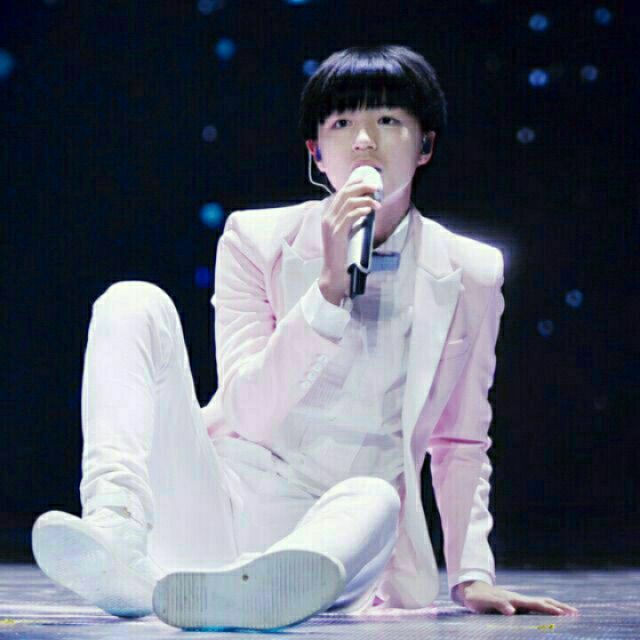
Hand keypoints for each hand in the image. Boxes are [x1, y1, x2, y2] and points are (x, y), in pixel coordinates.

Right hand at [319, 173, 381, 300]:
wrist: (333, 272)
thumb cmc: (342, 254)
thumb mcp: (345, 233)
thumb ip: (350, 220)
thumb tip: (365, 209)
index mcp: (328, 216)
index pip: (340, 193)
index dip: (353, 183)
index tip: (366, 179)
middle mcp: (328, 218)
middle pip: (344, 193)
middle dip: (362, 187)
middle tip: (376, 186)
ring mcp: (331, 225)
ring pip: (348, 202)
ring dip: (365, 199)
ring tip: (377, 202)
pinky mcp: (337, 233)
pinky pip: (350, 216)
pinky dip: (361, 210)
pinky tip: (370, 211)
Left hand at [456, 580, 578, 615]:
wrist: (471, 590)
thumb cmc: (478, 598)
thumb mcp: (486, 603)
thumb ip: (499, 605)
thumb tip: (512, 612)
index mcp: (515, 599)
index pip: (537, 604)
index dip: (550, 610)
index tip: (564, 615)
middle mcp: (519, 598)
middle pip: (543, 601)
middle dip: (560, 607)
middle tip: (576, 613)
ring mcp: (518, 600)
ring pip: (541, 602)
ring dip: (556, 607)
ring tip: (570, 613)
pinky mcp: (516, 604)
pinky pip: (535, 607)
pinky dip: (547, 609)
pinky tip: (551, 614)